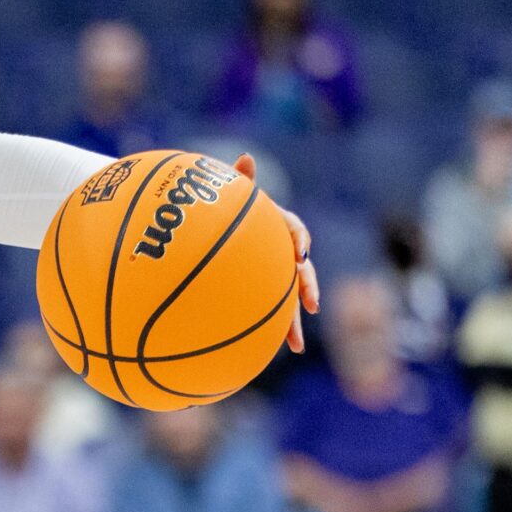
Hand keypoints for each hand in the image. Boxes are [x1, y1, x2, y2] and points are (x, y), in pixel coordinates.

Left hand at [232, 152, 317, 352]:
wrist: (199, 233)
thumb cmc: (213, 209)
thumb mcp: (224, 194)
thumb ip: (237, 181)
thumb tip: (245, 158)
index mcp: (271, 224)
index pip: (293, 229)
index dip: (298, 238)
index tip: (298, 252)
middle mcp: (275, 250)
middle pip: (299, 269)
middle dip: (306, 287)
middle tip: (311, 303)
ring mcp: (268, 273)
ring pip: (286, 298)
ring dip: (292, 321)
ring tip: (294, 345)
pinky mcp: (257, 292)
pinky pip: (265, 312)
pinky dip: (267, 332)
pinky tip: (263, 353)